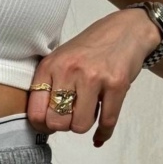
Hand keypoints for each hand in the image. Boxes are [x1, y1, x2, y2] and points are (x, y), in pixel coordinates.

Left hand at [27, 9, 160, 146]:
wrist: (127, 29)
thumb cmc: (89, 49)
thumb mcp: (61, 60)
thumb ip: (49, 87)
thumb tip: (43, 125)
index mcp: (50, 66)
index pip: (35, 112)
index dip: (42, 125)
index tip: (50, 123)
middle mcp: (69, 70)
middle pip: (57, 123)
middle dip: (64, 126)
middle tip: (72, 115)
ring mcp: (93, 77)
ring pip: (80, 125)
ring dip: (84, 124)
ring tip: (88, 110)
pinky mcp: (116, 84)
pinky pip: (106, 122)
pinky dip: (103, 133)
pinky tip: (100, 133)